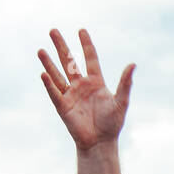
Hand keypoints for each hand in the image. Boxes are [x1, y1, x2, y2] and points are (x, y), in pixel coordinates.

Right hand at [39, 28, 134, 150]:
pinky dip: (49, 85)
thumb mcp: (121, 102)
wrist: (100, 143)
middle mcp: (81, 86)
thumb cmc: (112, 124)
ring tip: (40, 50)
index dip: (86, 44)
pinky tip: (43, 74)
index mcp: (95, 82)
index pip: (90, 58)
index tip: (81, 30)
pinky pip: (55, 93)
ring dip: (49, 63)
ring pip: (57, 75)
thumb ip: (125, 83)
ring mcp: (71, 95)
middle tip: (53, 31)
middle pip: (69, 61)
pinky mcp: (63, 107)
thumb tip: (133, 64)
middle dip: (61, 46)